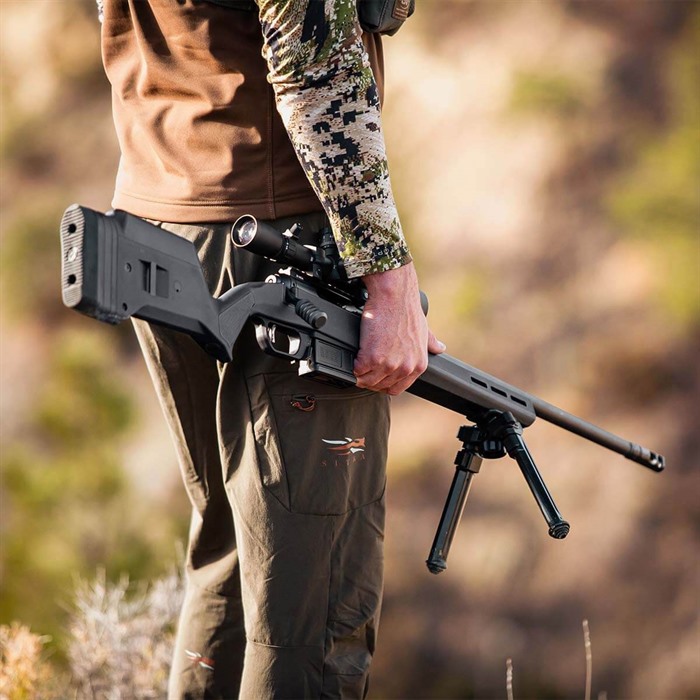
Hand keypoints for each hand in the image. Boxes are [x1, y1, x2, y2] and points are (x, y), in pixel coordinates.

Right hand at [354, 262, 445, 394]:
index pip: (398, 388)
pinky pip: (357, 371)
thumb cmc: (406, 309)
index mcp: (418, 365)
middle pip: (380, 386)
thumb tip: (439, 347)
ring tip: (357, 362)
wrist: (394, 296)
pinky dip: (353, 365)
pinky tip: (355, 356)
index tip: (376, 376)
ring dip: (359, 374)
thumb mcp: (424, 329)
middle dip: (370, 379)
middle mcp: (405, 367)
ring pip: (367, 381)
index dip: (384, 383)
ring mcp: (389, 364)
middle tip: (363, 369)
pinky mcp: (372, 357)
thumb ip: (430, 343)